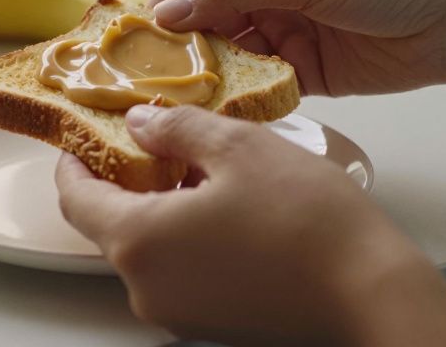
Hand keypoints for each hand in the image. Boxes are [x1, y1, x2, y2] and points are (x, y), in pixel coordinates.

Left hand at [55, 105, 445, 345]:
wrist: (370, 292)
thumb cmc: (307, 220)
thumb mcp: (237, 147)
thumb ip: (176, 128)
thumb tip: (142, 123)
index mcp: (138, 242)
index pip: (75, 198)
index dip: (74, 159)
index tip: (85, 132)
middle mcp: (146, 288)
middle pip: (109, 224)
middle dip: (123, 178)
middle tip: (150, 138)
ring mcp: (177, 312)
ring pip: (146, 247)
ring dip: (158, 205)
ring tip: (197, 165)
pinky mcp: (209, 322)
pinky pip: (177, 270)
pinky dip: (184, 234)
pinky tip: (221, 205)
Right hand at [151, 0, 445, 95]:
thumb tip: (168, 8)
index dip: (168, 3)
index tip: (140, 38)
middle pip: (207, 21)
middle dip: (183, 47)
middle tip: (155, 78)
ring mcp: (286, 34)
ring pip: (230, 57)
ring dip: (210, 76)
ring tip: (182, 101)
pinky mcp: (306, 74)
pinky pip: (262, 87)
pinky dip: (244, 98)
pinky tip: (223, 113)